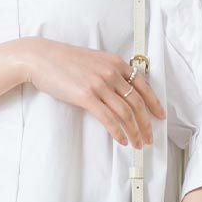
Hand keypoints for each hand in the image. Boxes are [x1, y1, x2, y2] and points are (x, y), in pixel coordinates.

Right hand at [20, 39, 165, 147]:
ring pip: (125, 113)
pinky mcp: (86, 96)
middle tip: (150, 137)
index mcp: (116, 63)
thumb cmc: (64, 60)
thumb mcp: (94, 60)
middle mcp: (111, 73)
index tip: (160, 116)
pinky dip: (118, 132)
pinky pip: (109, 118)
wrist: (41, 58)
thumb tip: (122, 91)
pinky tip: (122, 140)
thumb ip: (110, 71)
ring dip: (134, 132)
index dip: (154, 103)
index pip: (143, 85)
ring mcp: (99, 84)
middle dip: (147, 124)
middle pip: (137, 103)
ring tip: (137, 143)